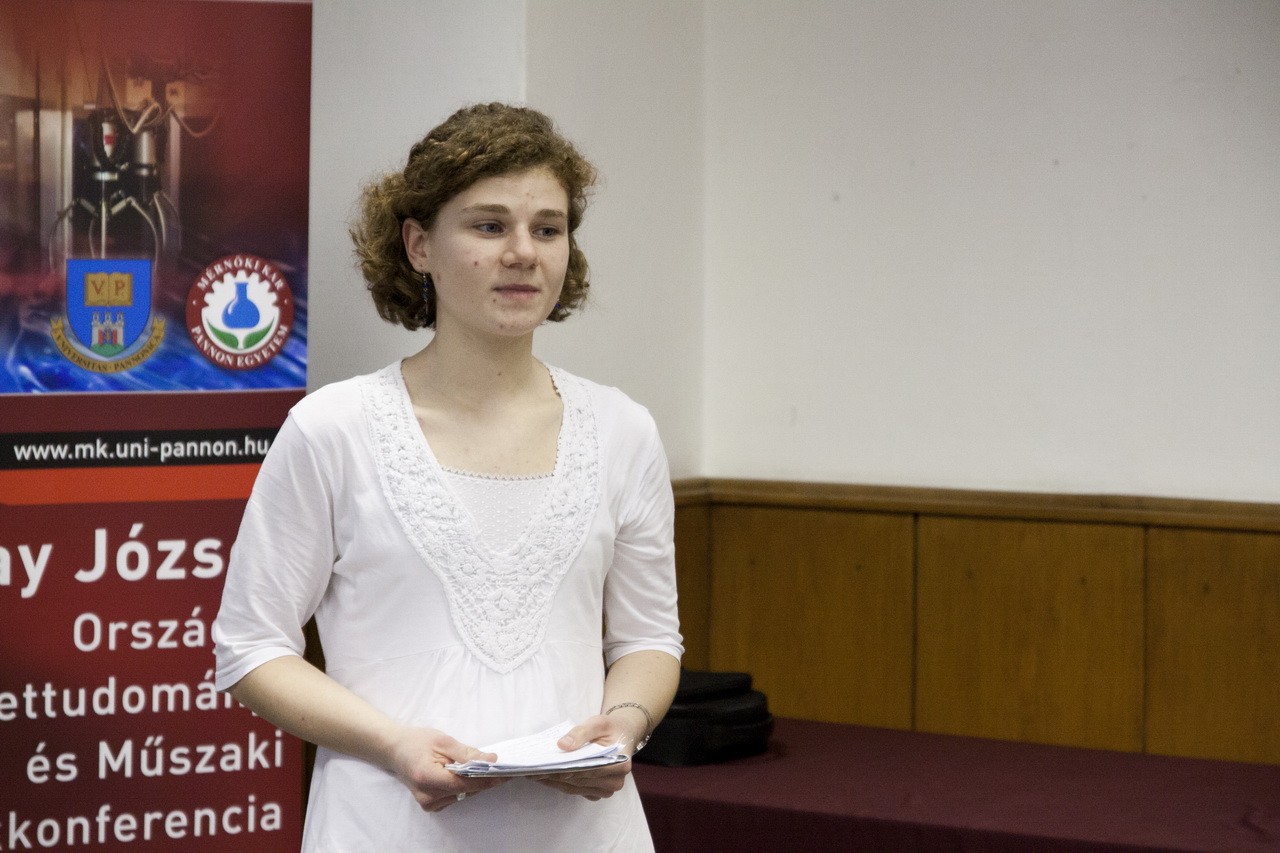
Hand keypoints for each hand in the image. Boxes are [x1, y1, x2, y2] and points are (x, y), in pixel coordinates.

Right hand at [388, 726, 506, 811]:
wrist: (395, 751)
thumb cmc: (417, 742)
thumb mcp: (442, 741)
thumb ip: (467, 753)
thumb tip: (491, 760)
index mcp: (427, 778)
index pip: (463, 784)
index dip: (485, 779)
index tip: (504, 773)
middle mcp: (427, 796)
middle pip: (465, 791)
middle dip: (484, 779)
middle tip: (500, 768)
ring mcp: (428, 804)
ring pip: (463, 795)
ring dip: (475, 783)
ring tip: (483, 768)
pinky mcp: (431, 805)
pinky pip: (456, 797)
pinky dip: (464, 786)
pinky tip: (464, 774)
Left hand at [531, 714, 634, 800]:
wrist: (622, 735)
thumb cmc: (611, 728)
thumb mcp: (599, 723)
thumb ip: (581, 733)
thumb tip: (562, 746)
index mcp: (619, 764)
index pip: (586, 769)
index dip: (563, 768)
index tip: (542, 765)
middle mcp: (615, 782)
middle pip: (578, 780)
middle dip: (553, 774)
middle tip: (531, 769)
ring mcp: (606, 790)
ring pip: (573, 788)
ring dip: (553, 781)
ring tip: (532, 773)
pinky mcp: (597, 793)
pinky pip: (574, 790)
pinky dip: (559, 783)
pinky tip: (544, 776)